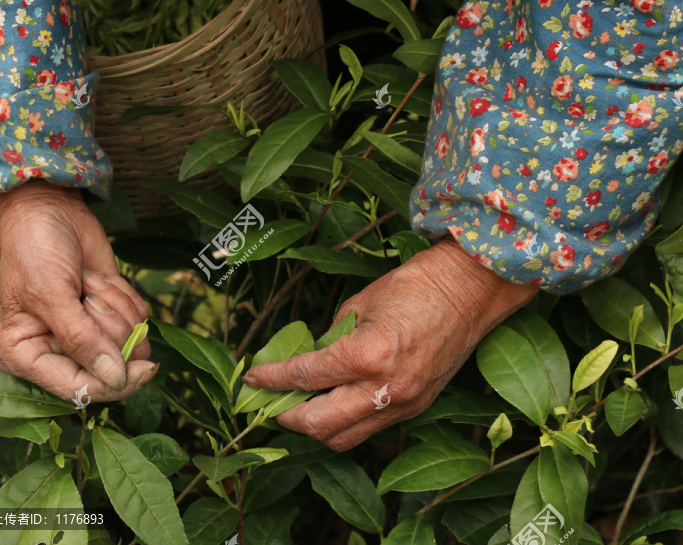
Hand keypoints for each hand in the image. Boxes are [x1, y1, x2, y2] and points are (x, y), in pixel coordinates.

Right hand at [0, 180, 155, 401]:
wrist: (50, 209)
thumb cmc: (35, 250)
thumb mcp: (51, 295)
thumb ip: (82, 341)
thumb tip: (116, 379)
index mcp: (23, 358)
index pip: (77, 390)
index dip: (112, 383)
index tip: (143, 370)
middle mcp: (55, 353)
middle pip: (111, 370)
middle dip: (109, 328)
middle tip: (88, 296)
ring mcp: (86, 336)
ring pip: (130, 343)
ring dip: (116, 306)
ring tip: (88, 282)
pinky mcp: (110, 315)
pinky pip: (139, 321)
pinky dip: (125, 295)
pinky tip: (99, 278)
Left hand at [241, 238, 537, 450]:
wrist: (471, 290)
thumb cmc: (415, 285)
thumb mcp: (359, 303)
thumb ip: (330, 337)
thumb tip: (306, 359)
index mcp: (367, 354)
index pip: (306, 377)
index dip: (272, 379)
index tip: (253, 378)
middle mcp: (386, 389)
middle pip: (320, 425)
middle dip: (286, 416)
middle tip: (270, 401)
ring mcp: (404, 404)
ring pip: (344, 438)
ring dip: (315, 427)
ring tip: (299, 407)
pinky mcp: (417, 409)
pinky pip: (370, 429)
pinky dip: (345, 422)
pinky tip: (334, 403)